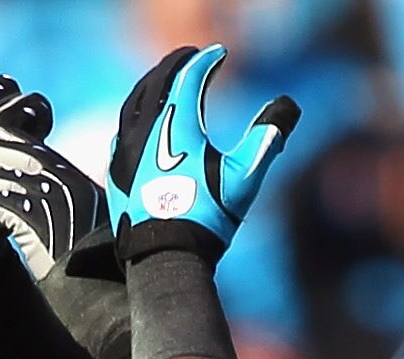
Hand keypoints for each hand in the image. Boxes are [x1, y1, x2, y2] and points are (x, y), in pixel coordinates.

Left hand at [0, 70, 127, 358]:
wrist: (105, 303)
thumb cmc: (97, 275)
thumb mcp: (86, 232)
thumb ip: (68, 206)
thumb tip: (42, 198)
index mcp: (78, 181)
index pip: (34, 148)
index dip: (2, 138)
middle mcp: (66, 184)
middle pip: (10, 153)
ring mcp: (52, 201)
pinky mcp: (36, 223)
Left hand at [107, 46, 297, 267]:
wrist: (166, 259)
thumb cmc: (207, 218)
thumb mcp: (244, 177)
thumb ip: (266, 137)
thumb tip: (287, 106)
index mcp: (178, 123)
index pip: (189, 76)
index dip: (206, 61)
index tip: (219, 53)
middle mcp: (146, 129)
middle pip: (158, 82)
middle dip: (175, 66)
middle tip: (190, 58)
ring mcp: (125, 150)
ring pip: (134, 104)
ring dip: (151, 87)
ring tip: (164, 84)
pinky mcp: (115, 173)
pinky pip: (121, 133)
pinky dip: (134, 119)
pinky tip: (139, 123)